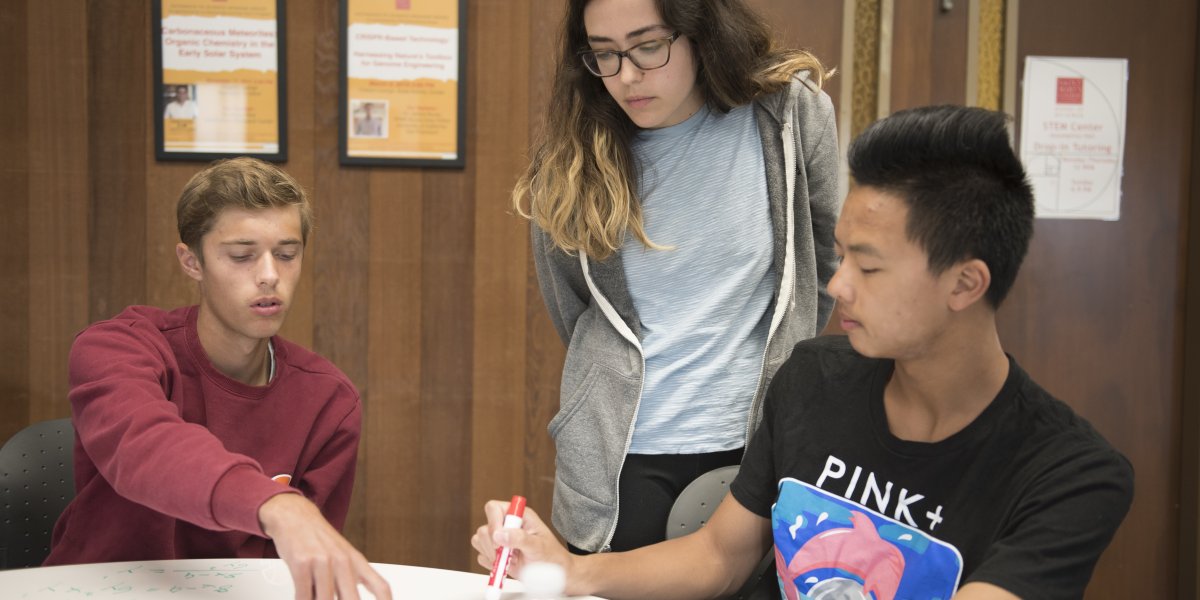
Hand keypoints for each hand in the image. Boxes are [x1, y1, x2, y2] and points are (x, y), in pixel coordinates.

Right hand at [259, 493, 392, 599]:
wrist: (294, 515)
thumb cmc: (318, 538)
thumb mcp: (341, 555)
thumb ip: (350, 580)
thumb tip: (352, 598)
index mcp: (356, 561)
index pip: (380, 586)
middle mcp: (342, 561)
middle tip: (336, 599)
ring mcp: (322, 562)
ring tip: (314, 595)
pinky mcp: (301, 563)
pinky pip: (304, 596)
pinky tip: (302, 597)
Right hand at [471, 500, 575, 592]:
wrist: (554, 573)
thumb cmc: (551, 555)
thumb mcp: (539, 546)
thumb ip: (520, 538)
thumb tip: (499, 534)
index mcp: (518, 515)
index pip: (494, 508)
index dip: (493, 522)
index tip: (499, 539)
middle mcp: (506, 525)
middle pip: (483, 528)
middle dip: (492, 544)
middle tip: (507, 554)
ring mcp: (499, 539)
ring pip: (478, 540)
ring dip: (490, 554)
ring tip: (509, 560)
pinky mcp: (495, 553)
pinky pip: (481, 556)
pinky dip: (490, 564)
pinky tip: (506, 565)